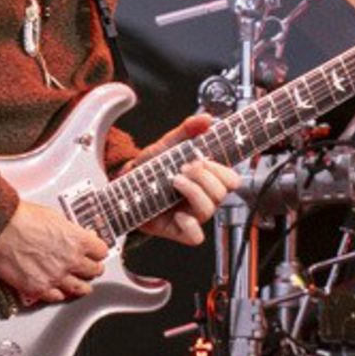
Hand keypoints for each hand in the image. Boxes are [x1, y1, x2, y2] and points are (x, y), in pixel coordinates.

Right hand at [0, 200, 108, 306]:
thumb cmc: (20, 218)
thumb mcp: (55, 217)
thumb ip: (70, 231)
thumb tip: (76, 236)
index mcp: (78, 241)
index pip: (101, 252)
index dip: (97, 252)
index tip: (95, 254)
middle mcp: (71, 260)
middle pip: (94, 271)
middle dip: (93, 269)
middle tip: (90, 269)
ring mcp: (56, 276)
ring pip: (80, 288)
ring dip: (81, 286)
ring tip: (81, 286)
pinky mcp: (38, 288)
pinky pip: (56, 297)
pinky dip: (59, 294)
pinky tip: (59, 292)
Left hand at [140, 113, 236, 247]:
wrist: (123, 186)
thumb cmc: (149, 169)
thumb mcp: (167, 145)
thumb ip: (186, 131)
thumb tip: (205, 119)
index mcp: (206, 179)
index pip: (231, 179)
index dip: (220, 170)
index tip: (201, 158)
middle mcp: (202, 198)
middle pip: (222, 193)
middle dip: (204, 177)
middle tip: (185, 167)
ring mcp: (191, 214)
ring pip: (209, 210)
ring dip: (194, 192)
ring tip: (175, 181)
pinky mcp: (177, 229)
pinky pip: (195, 236)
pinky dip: (189, 225)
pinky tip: (178, 213)